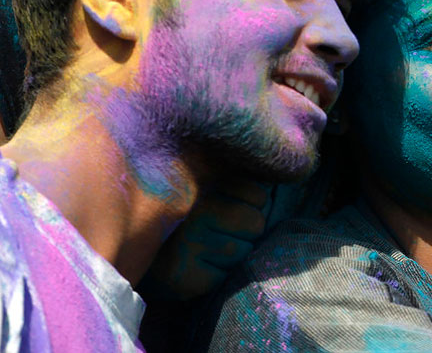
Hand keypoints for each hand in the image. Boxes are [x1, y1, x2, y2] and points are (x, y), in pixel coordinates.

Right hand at [140, 178, 269, 300]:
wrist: (131, 253)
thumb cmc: (179, 220)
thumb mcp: (204, 188)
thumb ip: (235, 182)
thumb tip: (271, 183)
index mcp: (204, 183)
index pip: (259, 195)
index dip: (251, 206)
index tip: (228, 210)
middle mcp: (197, 210)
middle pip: (256, 224)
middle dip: (244, 233)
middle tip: (216, 235)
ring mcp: (189, 244)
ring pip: (243, 252)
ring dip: (231, 256)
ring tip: (204, 252)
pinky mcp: (185, 276)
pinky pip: (224, 277)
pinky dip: (215, 277)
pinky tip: (195, 269)